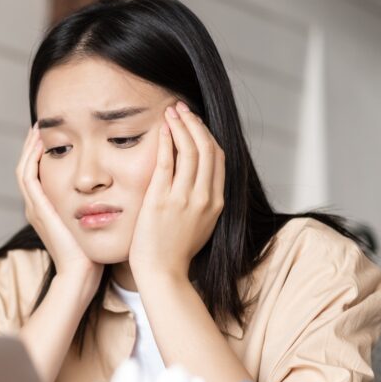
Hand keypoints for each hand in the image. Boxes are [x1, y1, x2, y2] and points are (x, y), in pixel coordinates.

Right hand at [16, 124, 101, 282]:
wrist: (81, 272)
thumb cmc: (90, 253)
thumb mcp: (89, 224)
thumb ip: (92, 207)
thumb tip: (109, 193)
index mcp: (45, 210)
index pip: (37, 175)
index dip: (41, 155)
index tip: (52, 136)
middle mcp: (35, 207)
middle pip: (26, 168)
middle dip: (32, 147)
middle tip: (40, 126)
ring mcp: (34, 208)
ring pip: (24, 169)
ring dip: (29, 148)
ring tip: (38, 129)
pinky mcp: (38, 209)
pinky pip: (28, 176)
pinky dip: (31, 158)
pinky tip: (41, 143)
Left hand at [128, 101, 225, 280]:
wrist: (163, 273)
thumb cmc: (176, 252)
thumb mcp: (200, 225)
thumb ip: (203, 203)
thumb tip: (200, 184)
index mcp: (217, 202)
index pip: (218, 158)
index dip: (207, 135)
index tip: (195, 123)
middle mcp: (205, 197)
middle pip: (207, 148)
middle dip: (195, 123)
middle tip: (182, 108)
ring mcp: (184, 198)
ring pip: (190, 150)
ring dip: (181, 126)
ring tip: (171, 111)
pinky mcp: (162, 200)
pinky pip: (167, 162)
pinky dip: (167, 142)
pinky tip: (162, 129)